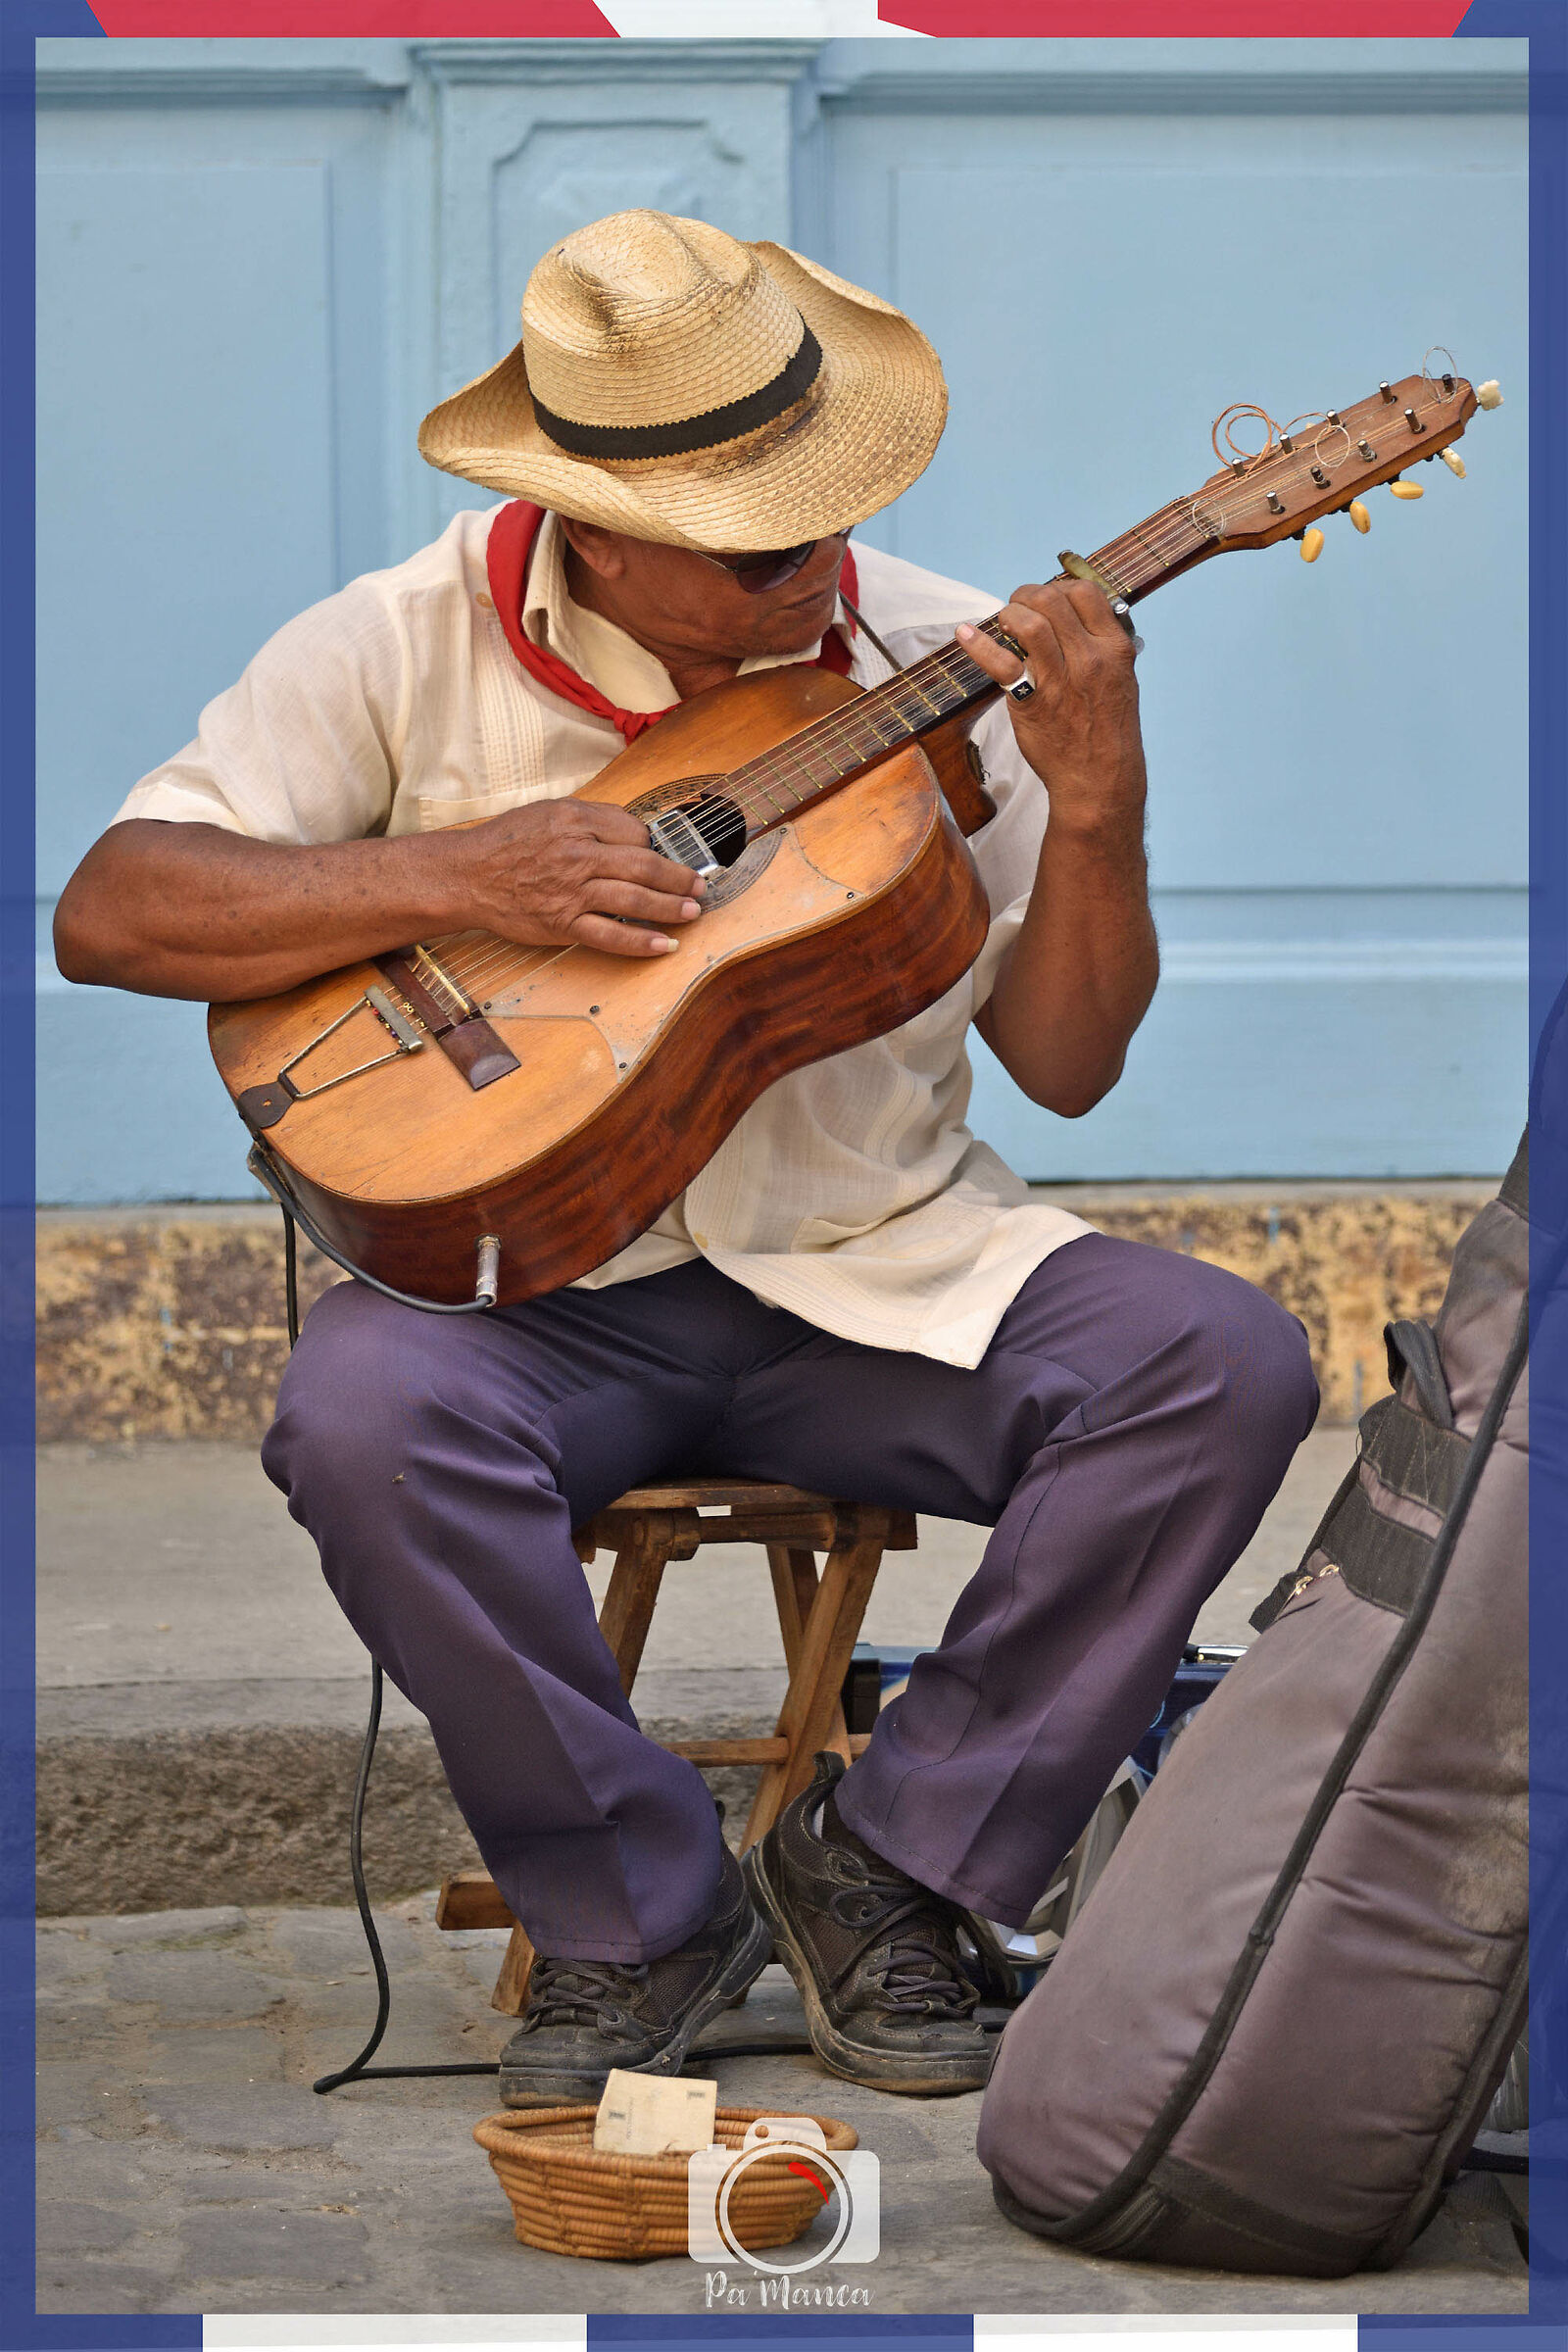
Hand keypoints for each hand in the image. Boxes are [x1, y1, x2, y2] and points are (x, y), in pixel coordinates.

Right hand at [443, 798, 706, 958]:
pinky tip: (664, 944)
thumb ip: (591, 820)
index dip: (656, 845)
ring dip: (670, 907)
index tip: (669, 855)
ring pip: (634, 899)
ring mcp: (572, 891)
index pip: (634, 831)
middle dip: (678, 877)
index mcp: (576, 820)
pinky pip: (611, 934)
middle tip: (698, 885)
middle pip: (644, 865)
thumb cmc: (507, 843)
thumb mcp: (549, 812)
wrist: (468, 875)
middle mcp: (578, 853)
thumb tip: (635, 832)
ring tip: (692, 911)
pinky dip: (641, 941)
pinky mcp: (563, 923)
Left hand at [958, 581, 1145, 838]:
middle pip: (1052, 599)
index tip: (1046, 598)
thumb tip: (1079, 618)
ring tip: (1003, 621)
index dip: (1059, 587)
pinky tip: (965, 634)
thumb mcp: (1122, 680)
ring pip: (1029, 622)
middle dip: (1027, 595)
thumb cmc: (1107, 731)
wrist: (1099, 780)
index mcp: (1115, 648)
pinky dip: (978, 644)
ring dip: (1008, 613)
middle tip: (1017, 607)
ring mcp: (1061, 679)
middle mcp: (1090, 658)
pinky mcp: (1032, 701)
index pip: (1085, 592)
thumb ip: (1103, 647)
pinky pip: (1001, 662)